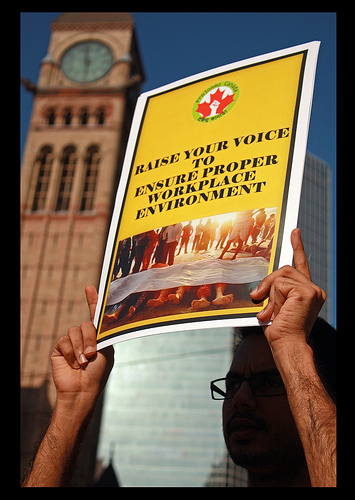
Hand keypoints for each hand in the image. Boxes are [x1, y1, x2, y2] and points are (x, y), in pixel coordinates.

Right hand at [51, 286, 113, 409]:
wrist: (81, 391)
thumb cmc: (98, 373)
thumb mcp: (106, 351)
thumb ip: (102, 334)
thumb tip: (96, 319)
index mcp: (100, 337)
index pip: (96, 315)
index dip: (93, 301)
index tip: (90, 288)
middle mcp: (86, 338)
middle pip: (87, 323)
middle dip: (90, 338)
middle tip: (92, 354)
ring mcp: (73, 342)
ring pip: (75, 331)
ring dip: (80, 347)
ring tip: (83, 362)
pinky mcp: (61, 348)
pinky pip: (64, 340)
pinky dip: (70, 352)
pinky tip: (73, 364)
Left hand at [250, 229, 325, 349]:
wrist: (287, 345)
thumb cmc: (279, 331)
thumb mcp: (273, 305)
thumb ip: (271, 292)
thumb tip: (259, 287)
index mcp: (307, 292)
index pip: (300, 264)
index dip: (297, 247)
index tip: (294, 231)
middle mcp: (314, 289)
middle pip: (284, 269)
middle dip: (269, 283)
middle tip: (259, 298)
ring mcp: (312, 289)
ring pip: (281, 276)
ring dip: (270, 293)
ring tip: (272, 311)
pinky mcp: (306, 291)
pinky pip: (280, 284)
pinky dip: (274, 297)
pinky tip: (278, 311)